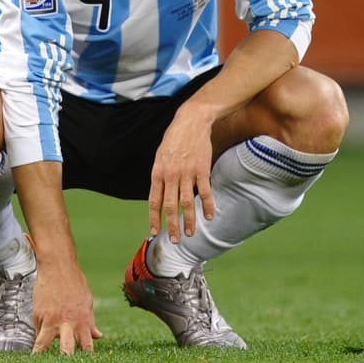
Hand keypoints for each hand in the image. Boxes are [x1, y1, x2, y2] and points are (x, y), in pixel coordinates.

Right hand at [31, 260, 102, 353]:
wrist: (57, 266)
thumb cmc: (74, 282)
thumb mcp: (88, 301)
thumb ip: (91, 321)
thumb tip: (98, 336)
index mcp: (82, 321)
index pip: (87, 346)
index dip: (87, 356)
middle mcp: (66, 322)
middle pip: (66, 349)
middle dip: (65, 360)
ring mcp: (50, 319)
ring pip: (43, 343)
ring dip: (41, 353)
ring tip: (38, 361)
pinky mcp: (38, 314)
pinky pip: (38, 329)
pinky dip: (40, 333)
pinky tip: (41, 333)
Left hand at [148, 104, 215, 241]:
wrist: (190, 122)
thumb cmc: (174, 139)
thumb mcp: (160, 156)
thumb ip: (160, 175)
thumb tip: (160, 193)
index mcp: (158, 172)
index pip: (154, 200)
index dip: (154, 217)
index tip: (154, 231)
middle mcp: (171, 175)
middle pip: (170, 206)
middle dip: (171, 225)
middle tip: (174, 240)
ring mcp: (187, 173)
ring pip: (187, 203)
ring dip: (189, 220)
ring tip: (190, 234)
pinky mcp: (202, 170)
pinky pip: (205, 192)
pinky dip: (207, 206)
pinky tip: (209, 217)